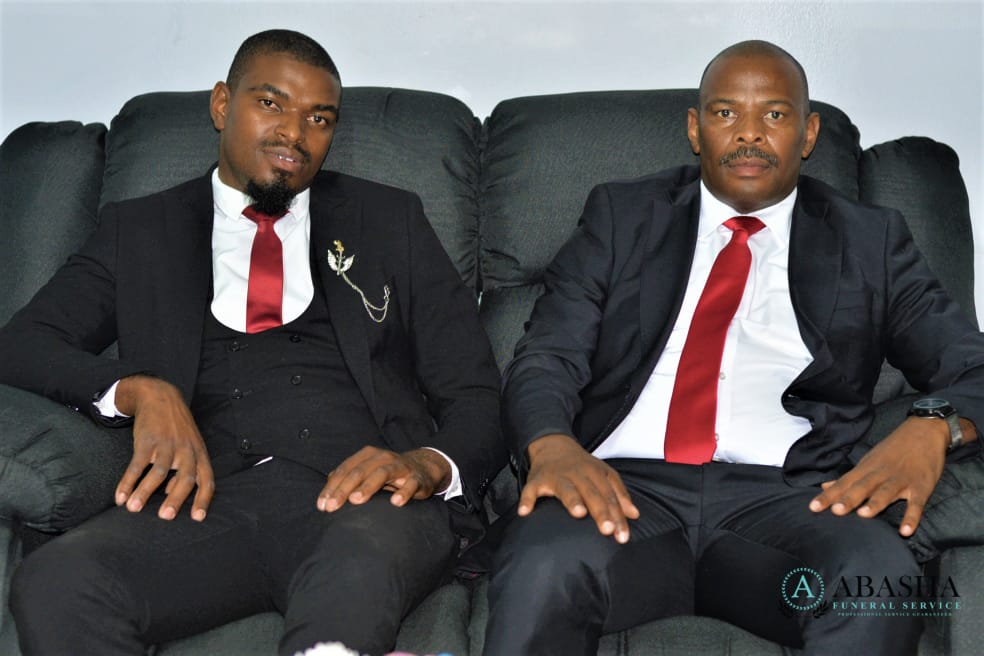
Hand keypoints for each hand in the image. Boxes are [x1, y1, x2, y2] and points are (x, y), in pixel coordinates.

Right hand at [114, 375, 213, 521]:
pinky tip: (119, 495)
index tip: (197, 518)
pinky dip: (127, 481)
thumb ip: (186, 469)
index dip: (203, 499)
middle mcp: (186, 450)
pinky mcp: (147, 441)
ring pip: (158, 472)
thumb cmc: (177, 427)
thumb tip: (173, 493)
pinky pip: (137, 464)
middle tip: (165, 517)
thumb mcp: (190, 445)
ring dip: (144, 492)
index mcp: (199, 453)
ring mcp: (167, 445)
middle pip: (185, 477)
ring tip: (133, 509)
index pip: (206, 479)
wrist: (160, 396)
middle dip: (176, 499)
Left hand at [317, 446, 450, 511]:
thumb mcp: (368, 472)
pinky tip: (396, 502)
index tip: (321, 506)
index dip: (331, 487)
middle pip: (359, 471)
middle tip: (331, 507)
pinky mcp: (417, 478)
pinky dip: (404, 492)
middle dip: (343, 489)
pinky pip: (411, 484)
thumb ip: (348, 479)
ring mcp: (400, 467)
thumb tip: (327, 492)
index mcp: (367, 456)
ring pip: (382, 473)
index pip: (345, 470)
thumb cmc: (389, 473)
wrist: (423, 468)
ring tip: (356, 500)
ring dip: (368, 486)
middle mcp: (382, 458)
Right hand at [519, 433, 638, 542]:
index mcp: (595, 473)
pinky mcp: (536, 480)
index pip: (609, 496)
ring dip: (572, 499)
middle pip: (592, 493)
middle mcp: (577, 474)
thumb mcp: (603, 474)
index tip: (622, 535)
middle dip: (600, 510)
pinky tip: (525, 511)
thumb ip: (619, 494)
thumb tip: (634, 515)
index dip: (617, 516)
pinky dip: (527, 499)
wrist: (552, 444)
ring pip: (565, 488)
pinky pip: (530, 490)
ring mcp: (556, 476)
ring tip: (578, 513)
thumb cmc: (581, 465)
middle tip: (607, 529)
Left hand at [809, 416, 952, 535]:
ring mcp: (902, 480)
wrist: (924, 431)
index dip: (828, 495)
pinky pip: (917, 504)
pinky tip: (905, 531)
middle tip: (835, 511)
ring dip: (875, 503)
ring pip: (886, 493)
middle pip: (862, 487)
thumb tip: (825, 486)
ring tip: (863, 515)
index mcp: (866, 469)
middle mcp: (881, 474)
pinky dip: (912, 517)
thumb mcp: (868, 460)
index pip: (843, 483)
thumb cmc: (893, 449)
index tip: (813, 507)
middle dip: (849, 499)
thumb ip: (849, 477)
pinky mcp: (921, 487)